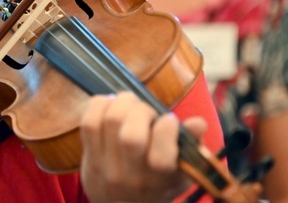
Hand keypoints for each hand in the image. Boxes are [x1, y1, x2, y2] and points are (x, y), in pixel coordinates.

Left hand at [79, 92, 206, 202]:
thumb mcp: (179, 172)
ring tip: (129, 104)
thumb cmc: (156, 183)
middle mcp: (131, 176)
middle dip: (142, 111)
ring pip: (110, 121)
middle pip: (131, 136)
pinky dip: (101, 104)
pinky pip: (89, 121)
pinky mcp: (88, 156)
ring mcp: (106, 166)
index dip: (167, 129)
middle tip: (146, 111)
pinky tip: (111, 105)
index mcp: (159, 180)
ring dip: (122, 102)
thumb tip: (199, 123)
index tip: (168, 120)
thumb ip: (190, 147)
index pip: (161, 157)